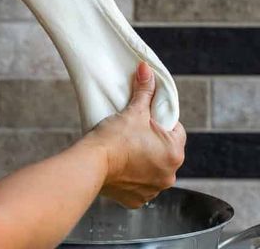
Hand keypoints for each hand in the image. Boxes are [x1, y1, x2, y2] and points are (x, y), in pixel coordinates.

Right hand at [86, 62, 185, 207]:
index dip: (162, 120)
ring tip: (124, 148)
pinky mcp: (136, 200)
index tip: (148, 117)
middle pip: (165, 150)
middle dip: (152, 141)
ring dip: (143, 160)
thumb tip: (146, 69)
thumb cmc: (114, 138)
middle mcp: (169, 175)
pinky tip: (119, 166)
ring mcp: (153, 190)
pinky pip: (139, 185)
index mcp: (174, 153)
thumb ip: (144, 91)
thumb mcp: (133, 111)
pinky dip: (131, 177)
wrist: (92, 164)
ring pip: (152, 168)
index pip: (176, 130)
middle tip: (133, 131)